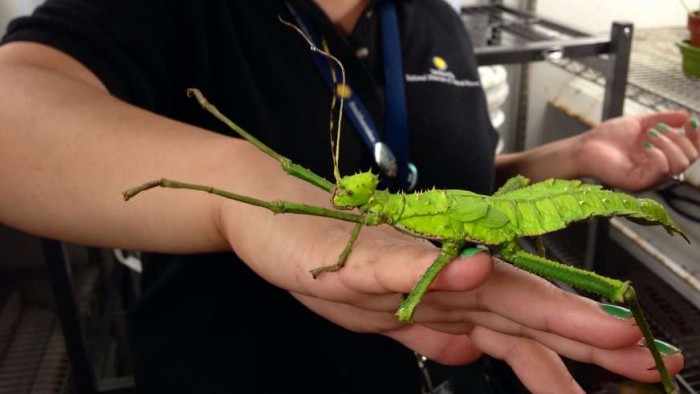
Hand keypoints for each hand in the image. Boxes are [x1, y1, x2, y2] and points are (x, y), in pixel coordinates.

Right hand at [223, 189, 683, 392]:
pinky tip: (475, 271)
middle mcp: (438, 273)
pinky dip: (442, 269)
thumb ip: (423, 330)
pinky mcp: (366, 250)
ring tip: (600, 327)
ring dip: (541, 306)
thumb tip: (467, 356)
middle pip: (519, 305)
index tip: (627, 365)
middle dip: (584, 331)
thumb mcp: (376, 315)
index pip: (519, 323)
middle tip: (644, 353)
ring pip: (481, 287)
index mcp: (442, 292)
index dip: (573, 345)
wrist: (275, 212)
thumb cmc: (327, 258)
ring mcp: (407, 259)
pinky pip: (408, 263)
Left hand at [576, 112, 698, 190]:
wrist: (585, 146)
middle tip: (657, 129)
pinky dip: (659, 155)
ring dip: (670, 144)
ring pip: (679, 165)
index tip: (692, 124)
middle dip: (679, 139)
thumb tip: (687, 116)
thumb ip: (664, 119)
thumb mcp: (640, 122)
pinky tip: (646, 147)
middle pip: (689, 159)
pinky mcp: (638, 182)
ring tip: (650, 135)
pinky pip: (661, 170)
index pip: (690, 153)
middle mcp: (658, 169)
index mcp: (661, 157)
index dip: (696, 139)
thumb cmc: (608, 137)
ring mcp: (649, 177)